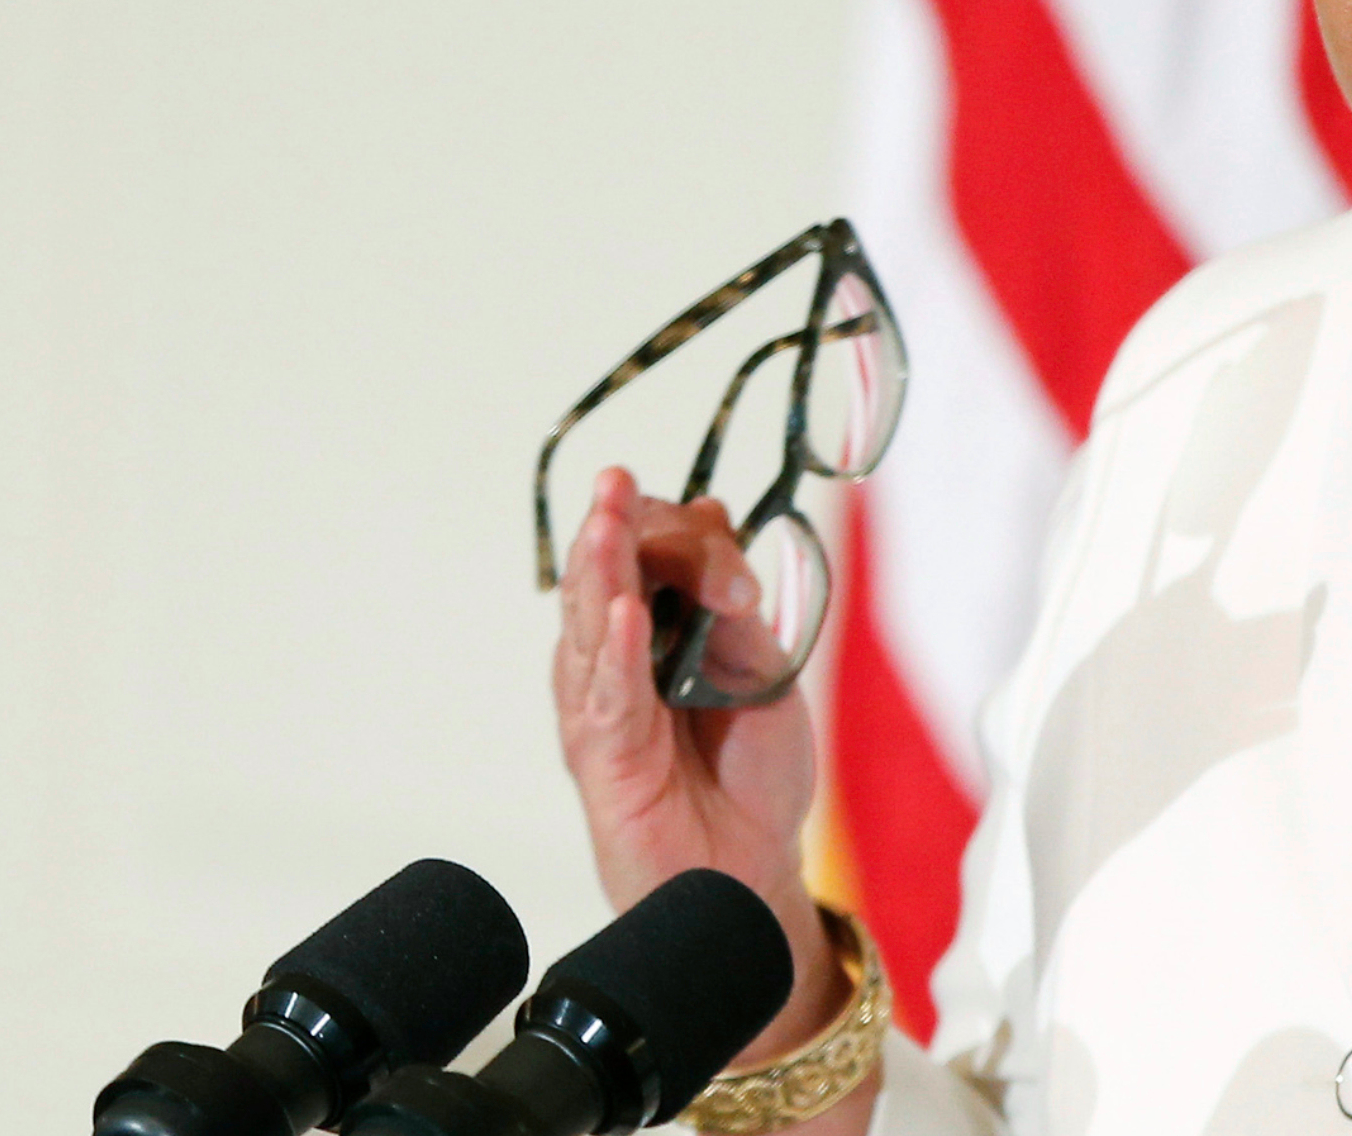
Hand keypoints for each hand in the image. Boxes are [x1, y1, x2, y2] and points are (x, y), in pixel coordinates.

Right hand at [552, 466, 851, 1067]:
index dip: (695, 543)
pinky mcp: (604, 759)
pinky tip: (621, 615)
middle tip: (619, 482)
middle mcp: (616, 662)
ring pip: (591, 625)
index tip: (741, 574)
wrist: (754, 868)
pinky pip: (608, 699)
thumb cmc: (750, 771)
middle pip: (607, 576)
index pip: (655, 557)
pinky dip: (615, 655)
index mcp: (655, 631)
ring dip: (600, 570)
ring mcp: (603, 707)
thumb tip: (709, 511)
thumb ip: (729, 604)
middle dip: (616, 526)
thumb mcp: (760, 668)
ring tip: (605, 520)